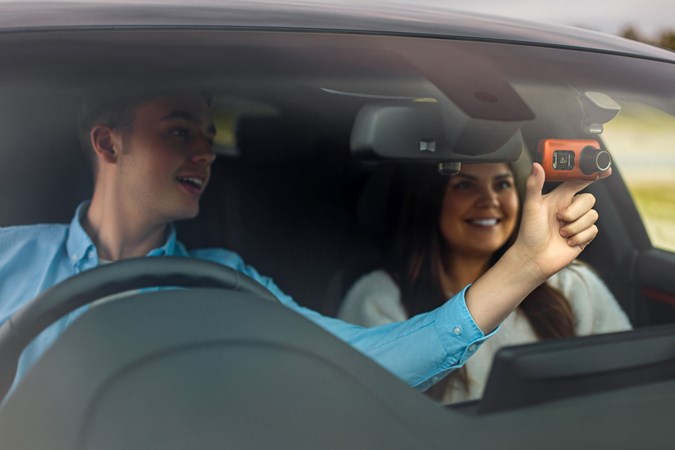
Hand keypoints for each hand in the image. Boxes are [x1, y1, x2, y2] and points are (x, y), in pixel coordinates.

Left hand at [514, 162, 609, 279]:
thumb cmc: (529, 232)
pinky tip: (567, 242)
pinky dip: (580, 237)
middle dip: (575, 211)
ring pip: (593, 215)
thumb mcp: (531, 207)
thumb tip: (536, 165)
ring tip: (560, 233)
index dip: (592, 174)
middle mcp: (570, 208)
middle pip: (589, 199)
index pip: (579, 181)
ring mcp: (577, 222)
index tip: (605, 169)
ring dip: (575, 226)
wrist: (533, 258)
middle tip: (559, 219)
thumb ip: (535, 185)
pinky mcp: (584, 236)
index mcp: (559, 198)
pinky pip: (593, 230)